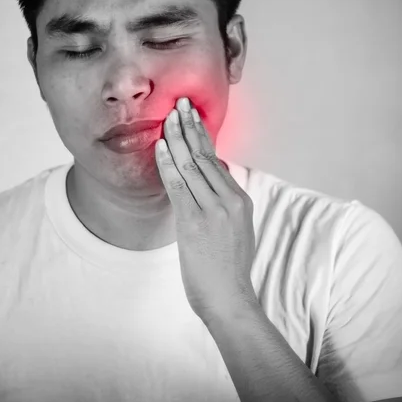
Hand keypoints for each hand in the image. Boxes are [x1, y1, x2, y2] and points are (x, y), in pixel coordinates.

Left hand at [155, 97, 257, 321]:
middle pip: (206, 155)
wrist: (230, 299)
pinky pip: (178, 185)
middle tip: (180, 103)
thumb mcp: (238, 229)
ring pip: (192, 165)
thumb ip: (226, 200)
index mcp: (240, 199)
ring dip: (177, 138)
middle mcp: (229, 199)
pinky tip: (161, 146)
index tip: (192, 116)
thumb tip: (215, 174)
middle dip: (190, 126)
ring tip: (168, 116)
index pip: (217, 159)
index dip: (202, 135)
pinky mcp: (194, 221)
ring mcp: (213, 210)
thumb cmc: (229, 267)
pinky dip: (168, 163)